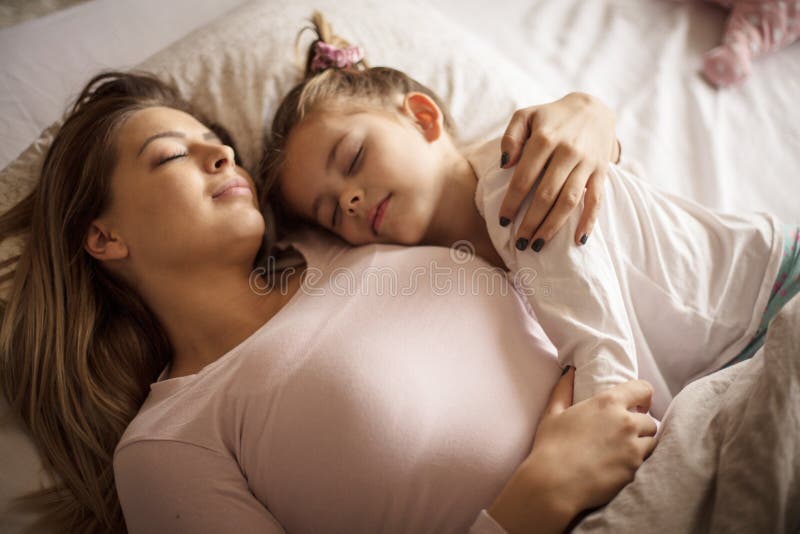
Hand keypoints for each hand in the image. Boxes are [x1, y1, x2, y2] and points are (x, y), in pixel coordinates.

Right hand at [487, 369, 656, 533]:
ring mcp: (633, 448)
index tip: (638, 404)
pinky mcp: (634, 471)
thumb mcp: (553, 413)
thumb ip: (564, 389)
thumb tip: (570, 372)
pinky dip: (635, 462)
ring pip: (651, 442)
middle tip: (624, 434)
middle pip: (649, 420)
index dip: (643, 395)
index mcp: (608, 403)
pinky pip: (644, 462)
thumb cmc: (551, 447)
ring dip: (641, 444)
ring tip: (622, 451)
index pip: (643, 389)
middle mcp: (626, 423)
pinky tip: (617, 466)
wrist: (554, 484)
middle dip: (640, 425)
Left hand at [499, 93, 619, 249]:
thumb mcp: (526, 116)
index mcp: (545, 139)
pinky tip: (579, 240)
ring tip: (537, 245)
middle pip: (546, 195)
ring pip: (568, 201)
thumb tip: (505, 165)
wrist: (593, 109)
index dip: (512, 203)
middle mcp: (567, 152)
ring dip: (552, 227)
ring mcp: (586, 163)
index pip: (524, 178)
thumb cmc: (550, 117)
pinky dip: (589, 221)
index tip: (503, 221)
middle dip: (530, 222)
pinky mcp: (601, 172)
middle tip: (519, 242)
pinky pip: (596, 200)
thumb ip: (511, 137)